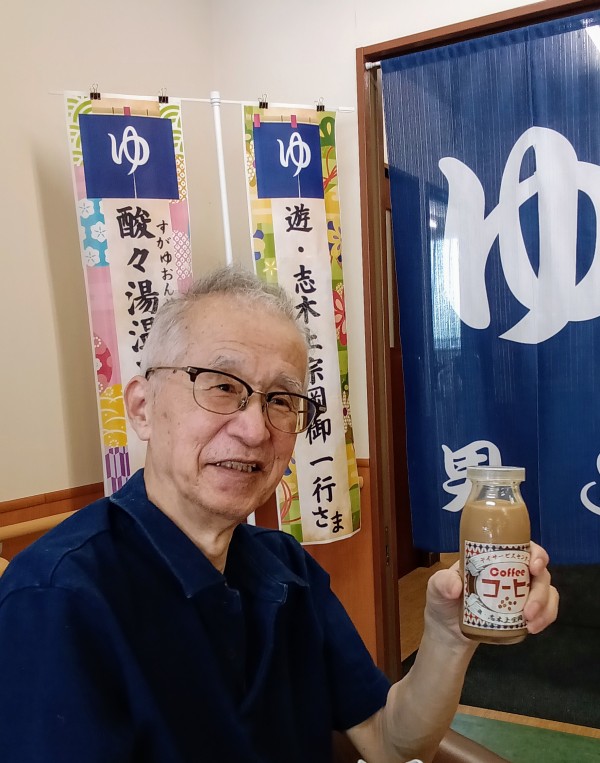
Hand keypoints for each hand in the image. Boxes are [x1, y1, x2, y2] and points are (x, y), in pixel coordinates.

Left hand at [423, 541, 558, 643]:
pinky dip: (545, 618)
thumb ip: (443, 584)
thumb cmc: (444, 602)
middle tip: (529, 608)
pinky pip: (547, 610)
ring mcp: (521, 591)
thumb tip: (456, 587)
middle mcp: (512, 571)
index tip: (533, 566)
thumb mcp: (437, 588)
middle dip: (540, 588)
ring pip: (547, 591)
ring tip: (530, 623)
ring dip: (544, 606)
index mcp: (493, 558)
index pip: (520, 547)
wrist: (448, 633)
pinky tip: (533, 628)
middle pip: (539, 571)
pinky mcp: (525, 612)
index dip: (535, 552)